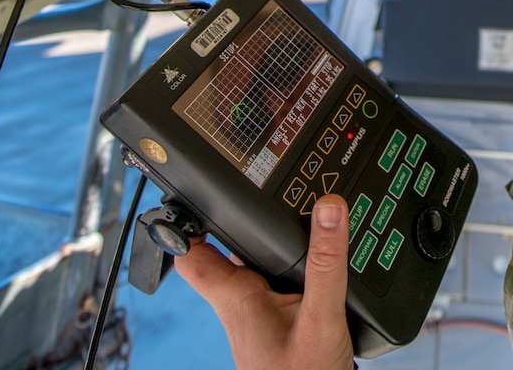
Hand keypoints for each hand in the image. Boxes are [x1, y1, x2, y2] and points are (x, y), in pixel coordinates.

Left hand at [174, 194, 354, 369]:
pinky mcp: (281, 324)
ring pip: (259, 267)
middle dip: (247, 222)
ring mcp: (260, 316)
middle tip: (267, 191)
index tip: (193, 187)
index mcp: (236, 298)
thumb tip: (328, 209)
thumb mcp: (322, 317)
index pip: (191, 253)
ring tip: (305, 217)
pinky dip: (297, 267)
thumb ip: (325, 264)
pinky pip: (282, 285)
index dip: (185, 220)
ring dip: (276, 246)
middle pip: (232, 250)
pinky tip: (321, 259)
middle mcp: (242, 304)